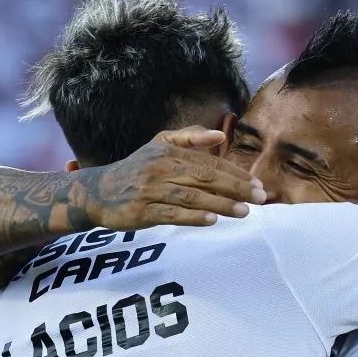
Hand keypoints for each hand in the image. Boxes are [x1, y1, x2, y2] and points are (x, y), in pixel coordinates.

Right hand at [82, 126, 266, 228]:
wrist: (98, 192)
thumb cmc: (137, 169)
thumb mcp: (159, 145)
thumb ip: (189, 137)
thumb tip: (220, 136)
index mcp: (169, 152)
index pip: (209, 163)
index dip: (235, 173)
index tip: (257, 184)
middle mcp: (161, 168)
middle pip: (205, 178)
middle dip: (235, 188)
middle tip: (260, 198)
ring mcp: (151, 190)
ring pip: (192, 197)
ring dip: (220, 204)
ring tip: (244, 211)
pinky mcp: (142, 211)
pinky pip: (172, 214)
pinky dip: (193, 217)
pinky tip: (212, 220)